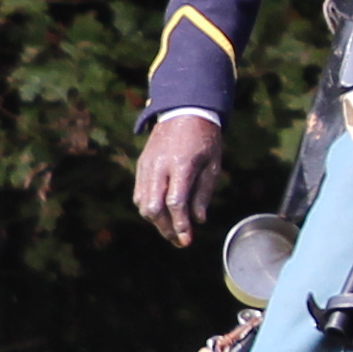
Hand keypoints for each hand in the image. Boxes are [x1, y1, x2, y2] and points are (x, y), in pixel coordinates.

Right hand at [133, 117, 224, 246]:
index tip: (187, 240)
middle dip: (165, 228)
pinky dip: (149, 207)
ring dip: (156, 221)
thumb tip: (198, 220)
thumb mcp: (213, 165)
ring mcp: (147, 166)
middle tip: (179, 240)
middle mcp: (159, 166)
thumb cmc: (204, 138)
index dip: (180, 224)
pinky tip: (162, 214)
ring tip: (172, 230)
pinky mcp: (141, 165)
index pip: (175, 202)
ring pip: (143, 203)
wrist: (184, 111)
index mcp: (181, 165)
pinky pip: (139, 193)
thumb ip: (204, 193)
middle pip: (153, 207)